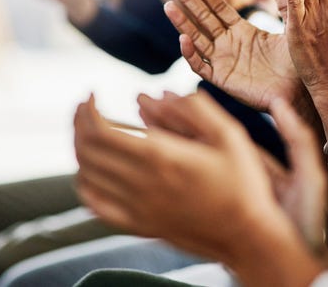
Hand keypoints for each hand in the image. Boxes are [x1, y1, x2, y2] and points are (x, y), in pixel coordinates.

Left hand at [75, 92, 327, 284]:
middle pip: (87, 151)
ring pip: (87, 176)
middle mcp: (142, 184)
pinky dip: (85, 185)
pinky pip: (96, 206)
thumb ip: (197, 110)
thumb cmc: (243, 184)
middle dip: (79, 123)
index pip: (100, 131)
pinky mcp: (140, 226)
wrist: (248, 236)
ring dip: (79, 150)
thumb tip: (167, 92)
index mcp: (162, 157)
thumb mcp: (230, 136)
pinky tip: (91, 172)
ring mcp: (138, 208)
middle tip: (86, 107)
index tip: (92, 94)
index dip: (87, 109)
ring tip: (88, 133)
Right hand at [163, 0, 306, 111]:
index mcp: (242, 31)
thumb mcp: (290, 29)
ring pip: (196, 39)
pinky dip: (191, 54)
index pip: (219, 9)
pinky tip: (184, 39)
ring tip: (169, 6)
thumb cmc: (296, 63)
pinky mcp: (221, 79)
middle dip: (188, 2)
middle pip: (203, 19)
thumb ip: (284, 6)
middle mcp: (229, 44)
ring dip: (182, 24)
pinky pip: (201, 66)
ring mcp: (223, 61)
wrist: (298, 91)